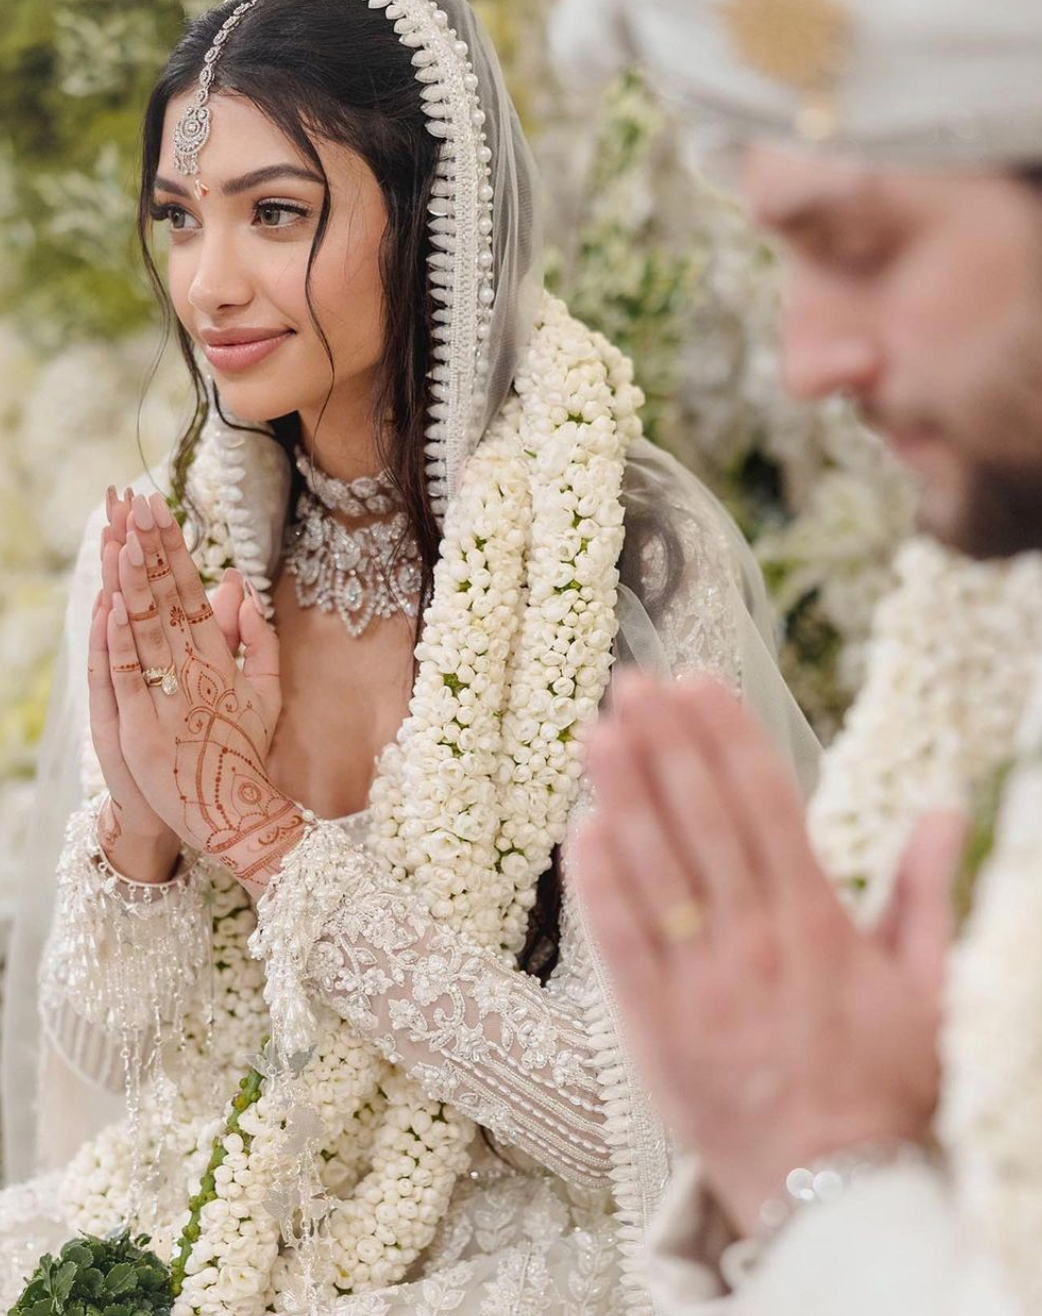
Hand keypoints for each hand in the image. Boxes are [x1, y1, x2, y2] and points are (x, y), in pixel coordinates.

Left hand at [104, 491, 301, 895]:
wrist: (236, 813)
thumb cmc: (246, 750)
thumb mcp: (266, 693)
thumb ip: (257, 640)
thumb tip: (241, 590)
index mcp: (223, 661)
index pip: (193, 594)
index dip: (174, 551)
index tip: (159, 512)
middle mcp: (197, 673)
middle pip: (169, 602)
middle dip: (153, 551)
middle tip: (137, 506)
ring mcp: (170, 699)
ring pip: (148, 632)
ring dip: (136, 584)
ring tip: (125, 540)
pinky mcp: (144, 728)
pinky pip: (131, 678)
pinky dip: (122, 641)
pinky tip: (114, 606)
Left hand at [572, 674, 965, 1235]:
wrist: (837, 1195)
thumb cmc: (883, 1084)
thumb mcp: (926, 988)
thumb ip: (926, 895)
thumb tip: (944, 810)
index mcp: (818, 922)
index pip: (767, 805)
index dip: (728, 739)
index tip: (700, 683)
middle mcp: (755, 942)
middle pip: (704, 823)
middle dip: (669, 746)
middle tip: (634, 683)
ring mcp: (701, 985)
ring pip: (657, 872)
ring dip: (626, 796)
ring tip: (598, 731)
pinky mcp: (655, 1030)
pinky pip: (622, 949)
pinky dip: (602, 889)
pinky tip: (581, 832)